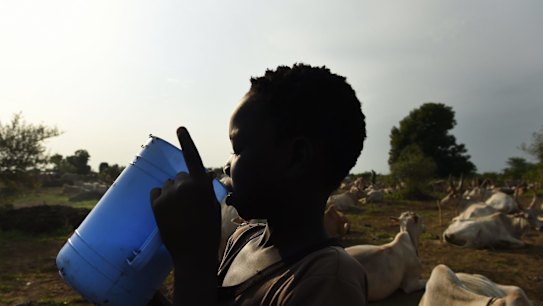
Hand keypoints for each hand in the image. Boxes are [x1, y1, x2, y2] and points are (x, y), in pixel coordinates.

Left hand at [150, 127, 220, 263]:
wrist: (193, 252)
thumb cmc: (208, 230)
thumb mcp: (213, 206)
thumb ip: (207, 188)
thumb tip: (206, 173)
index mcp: (202, 184)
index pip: (193, 157)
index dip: (187, 141)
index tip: (179, 128)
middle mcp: (184, 185)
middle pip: (180, 176)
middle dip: (183, 185)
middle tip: (188, 204)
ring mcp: (169, 194)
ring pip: (167, 185)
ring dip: (171, 193)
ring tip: (178, 212)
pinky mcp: (156, 204)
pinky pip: (156, 193)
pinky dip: (160, 198)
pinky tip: (168, 212)